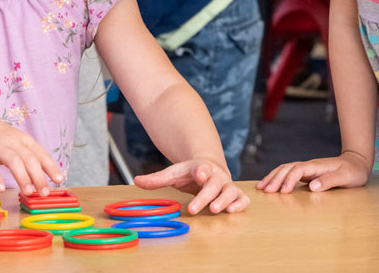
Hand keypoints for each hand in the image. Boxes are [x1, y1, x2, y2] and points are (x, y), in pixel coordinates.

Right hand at [0, 109, 63, 194]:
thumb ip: (27, 157)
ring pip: (14, 161)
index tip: (60, 180)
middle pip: (30, 159)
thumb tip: (41, 178)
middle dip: (39, 177)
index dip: (51, 167)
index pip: (41, 154)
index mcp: (24, 140)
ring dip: (22, 177)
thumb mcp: (16, 142)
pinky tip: (0, 188)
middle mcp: (14, 142)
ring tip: (28, 192)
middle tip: (45, 193)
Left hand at [134, 158, 248, 213]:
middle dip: (206, 195)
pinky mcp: (234, 194)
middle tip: (194, 207)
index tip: (201, 173)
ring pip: (231, 191)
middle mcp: (216, 176)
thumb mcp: (173, 174)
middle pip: (214, 184)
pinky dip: (240, 204)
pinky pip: (242, 198)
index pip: (202, 168)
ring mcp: (227, 185)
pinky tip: (232, 211)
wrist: (209, 168)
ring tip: (216, 210)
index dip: (202, 170)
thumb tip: (136, 180)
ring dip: (225, 200)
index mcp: (201, 168)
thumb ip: (156, 178)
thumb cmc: (190, 174)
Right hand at [256, 151, 370, 193]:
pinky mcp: (307, 174)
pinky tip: (271, 185)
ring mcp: (307, 169)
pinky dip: (278, 178)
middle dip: (274, 179)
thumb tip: (313, 186)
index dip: (289, 180)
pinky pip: (288, 175)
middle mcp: (309, 166)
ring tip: (260, 188)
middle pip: (287, 168)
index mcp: (317, 166)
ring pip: (285, 170)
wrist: (357, 163)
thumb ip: (330, 180)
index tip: (283, 192)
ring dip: (273, 177)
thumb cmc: (353, 171)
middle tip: (264, 191)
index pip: (298, 170)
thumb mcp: (346, 177)